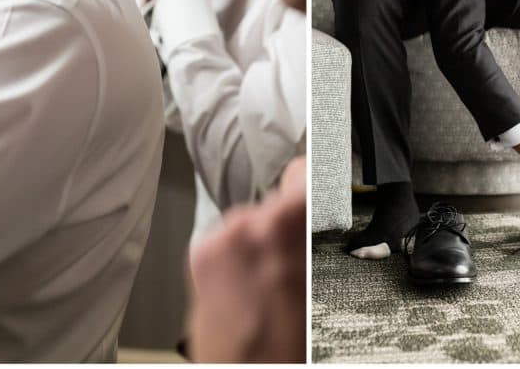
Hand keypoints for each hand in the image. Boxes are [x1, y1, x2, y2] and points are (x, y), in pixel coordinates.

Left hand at [187, 156, 305, 362]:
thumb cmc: (284, 347)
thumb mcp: (316, 289)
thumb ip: (309, 241)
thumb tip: (313, 211)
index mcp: (290, 231)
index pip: (302, 172)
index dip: (312, 174)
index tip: (318, 173)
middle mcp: (251, 226)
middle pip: (275, 202)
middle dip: (284, 225)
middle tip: (292, 266)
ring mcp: (223, 239)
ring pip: (250, 221)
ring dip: (257, 242)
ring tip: (267, 286)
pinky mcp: (202, 254)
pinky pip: (226, 240)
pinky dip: (234, 256)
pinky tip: (245, 289)